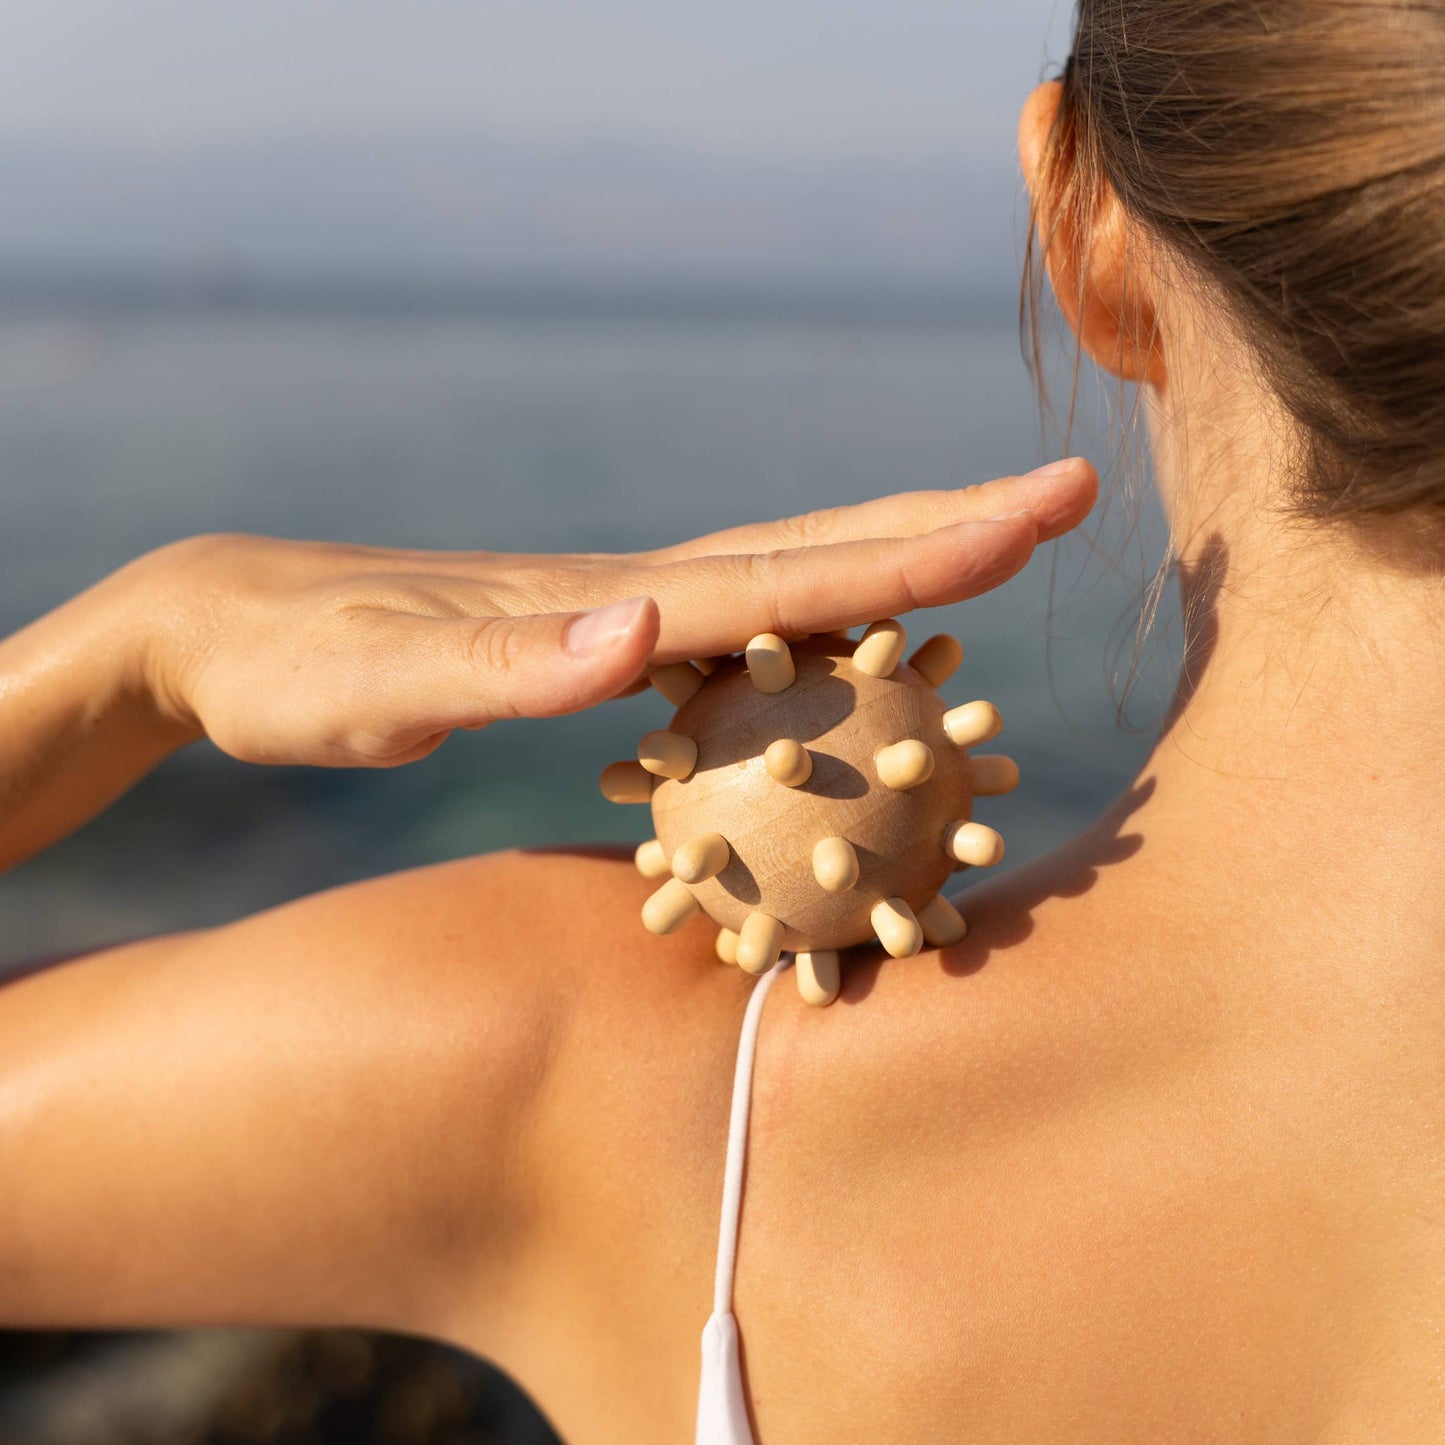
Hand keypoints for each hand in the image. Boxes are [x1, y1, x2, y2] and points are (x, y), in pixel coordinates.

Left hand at [134, 458, 1095, 766]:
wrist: (233, 627)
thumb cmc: (297, 667)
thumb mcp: (387, 678)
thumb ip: (512, 661)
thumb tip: (646, 625)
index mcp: (609, 598)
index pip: (796, 572)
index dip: (923, 547)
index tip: (1042, 511)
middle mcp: (634, 591)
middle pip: (818, 550)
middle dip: (946, 526)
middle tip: (1066, 497)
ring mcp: (619, 607)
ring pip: (787, 574)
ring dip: (895, 555)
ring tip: (991, 542)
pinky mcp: (595, 633)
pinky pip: (735, 622)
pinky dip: (814, 611)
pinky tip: (842, 628)